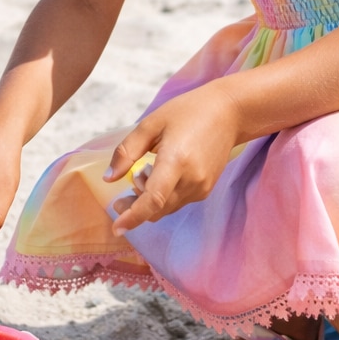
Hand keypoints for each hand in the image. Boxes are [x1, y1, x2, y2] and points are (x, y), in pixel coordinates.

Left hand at [104, 82, 240, 233]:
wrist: (229, 113)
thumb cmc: (188, 112)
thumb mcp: (151, 124)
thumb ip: (127, 152)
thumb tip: (109, 179)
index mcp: (176, 160)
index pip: (153, 200)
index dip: (133, 217)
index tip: (116, 227)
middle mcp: (191, 179)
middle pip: (157, 209)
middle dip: (135, 209)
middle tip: (120, 198)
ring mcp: (202, 187)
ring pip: (167, 208)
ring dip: (149, 202)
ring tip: (143, 176)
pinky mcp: (206, 189)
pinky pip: (178, 202)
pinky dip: (164, 197)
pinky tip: (160, 176)